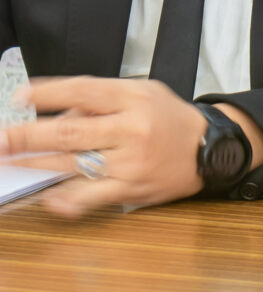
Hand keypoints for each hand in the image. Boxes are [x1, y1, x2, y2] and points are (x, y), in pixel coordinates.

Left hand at [0, 76, 208, 216]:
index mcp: (133, 99)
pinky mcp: (130, 188)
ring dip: (33, 163)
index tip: (19, 97)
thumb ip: (102, 100)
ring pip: (72, 163)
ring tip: (8, 160)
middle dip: (26, 135)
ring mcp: (129, 161)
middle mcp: (130, 129)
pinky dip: (66, 199)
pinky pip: (91, 196)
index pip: (82, 92)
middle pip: (69, 132)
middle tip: (0, 138)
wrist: (212, 149)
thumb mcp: (143, 93)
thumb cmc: (170, 120)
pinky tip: (47, 198)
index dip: (47, 94)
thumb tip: (56, 113)